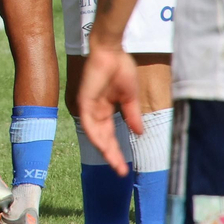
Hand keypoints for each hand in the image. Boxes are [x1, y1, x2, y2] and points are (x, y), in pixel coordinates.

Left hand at [76, 45, 141, 175]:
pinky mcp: (84, 101)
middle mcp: (96, 111)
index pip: (110, 136)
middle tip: (121, 172)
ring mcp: (89, 107)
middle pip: (103, 139)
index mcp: (106, 110)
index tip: (124, 168)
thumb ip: (132, 115)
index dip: (117, 152)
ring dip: (105, 150)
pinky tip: (104, 146)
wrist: (112, 51)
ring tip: (115, 164)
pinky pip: (88, 123)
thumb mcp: (130, 97)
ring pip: (95, 135)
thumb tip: (139, 133)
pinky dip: (96, 135)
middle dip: (112, 156)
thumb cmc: (121, 68)